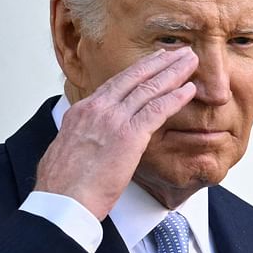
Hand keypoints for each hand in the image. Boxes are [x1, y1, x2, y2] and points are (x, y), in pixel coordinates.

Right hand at [34, 47, 198, 219]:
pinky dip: (176, 98)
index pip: (114, 84)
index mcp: (81, 112)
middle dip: (160, 62)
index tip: (153, 61)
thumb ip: (79, 139)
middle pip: (134, 77)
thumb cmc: (62, 187)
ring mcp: (113, 120)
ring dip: (174, 73)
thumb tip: (82, 143)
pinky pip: (157, 110)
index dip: (137, 71)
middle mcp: (97, 109)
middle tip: (179, 52)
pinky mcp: (128, 136)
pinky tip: (190, 90)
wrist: (61, 200)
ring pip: (149, 88)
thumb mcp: (64, 151)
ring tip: (191, 61)